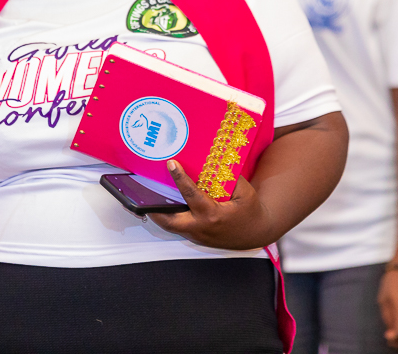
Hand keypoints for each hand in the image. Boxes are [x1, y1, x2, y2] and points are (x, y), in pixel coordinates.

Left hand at [146, 160, 275, 249]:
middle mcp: (200, 228)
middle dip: (153, 208)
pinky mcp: (196, 236)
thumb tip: (214, 162)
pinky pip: (178, 225)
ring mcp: (197, 235)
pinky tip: (163, 203)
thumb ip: (229, 178)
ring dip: (157, 212)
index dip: (180, 179)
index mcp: (212, 215)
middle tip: (141, 194)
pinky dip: (169, 215)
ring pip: (170, 225)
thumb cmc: (250, 210)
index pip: (192, 195)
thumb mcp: (244, 192)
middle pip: (169, 221)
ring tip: (145, 197)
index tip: (171, 164)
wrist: (256, 232)